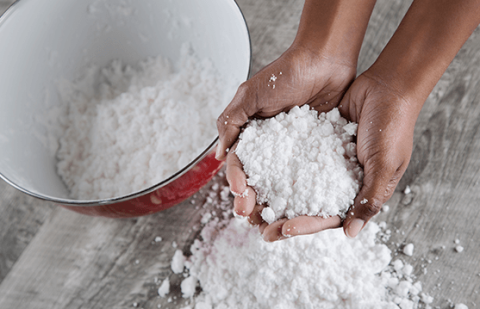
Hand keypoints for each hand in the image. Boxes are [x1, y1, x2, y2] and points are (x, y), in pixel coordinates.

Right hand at [217, 0, 377, 240]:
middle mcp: (271, 145)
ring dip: (275, 202)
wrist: (324, 60)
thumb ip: (232, 121)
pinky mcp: (315, 150)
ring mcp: (293, 150)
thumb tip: (219, 156)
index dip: (237, 181)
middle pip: (258, 179)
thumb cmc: (286, 73)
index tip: (239, 195)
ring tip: (274, 220)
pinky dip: (303, 191)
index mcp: (252, 134)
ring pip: (281, 182)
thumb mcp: (251, 94)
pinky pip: (307, 174)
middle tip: (253, 217)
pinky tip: (303, 206)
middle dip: (253, 199)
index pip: (239, 164)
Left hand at [229, 70, 419, 241]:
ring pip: (295, 182)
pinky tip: (259, 169)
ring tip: (252, 200)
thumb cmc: (393, 128)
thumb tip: (350, 233)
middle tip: (257, 223)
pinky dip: (278, 164)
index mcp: (357, 192)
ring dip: (276, 193)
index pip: (326, 217)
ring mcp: (325, 161)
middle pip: (306, 205)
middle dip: (283, 215)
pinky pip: (293, 156)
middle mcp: (338, 180)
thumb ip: (369, 198)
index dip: (304, 226)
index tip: (282, 229)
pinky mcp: (316, 142)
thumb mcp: (384, 166)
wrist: (387, 87)